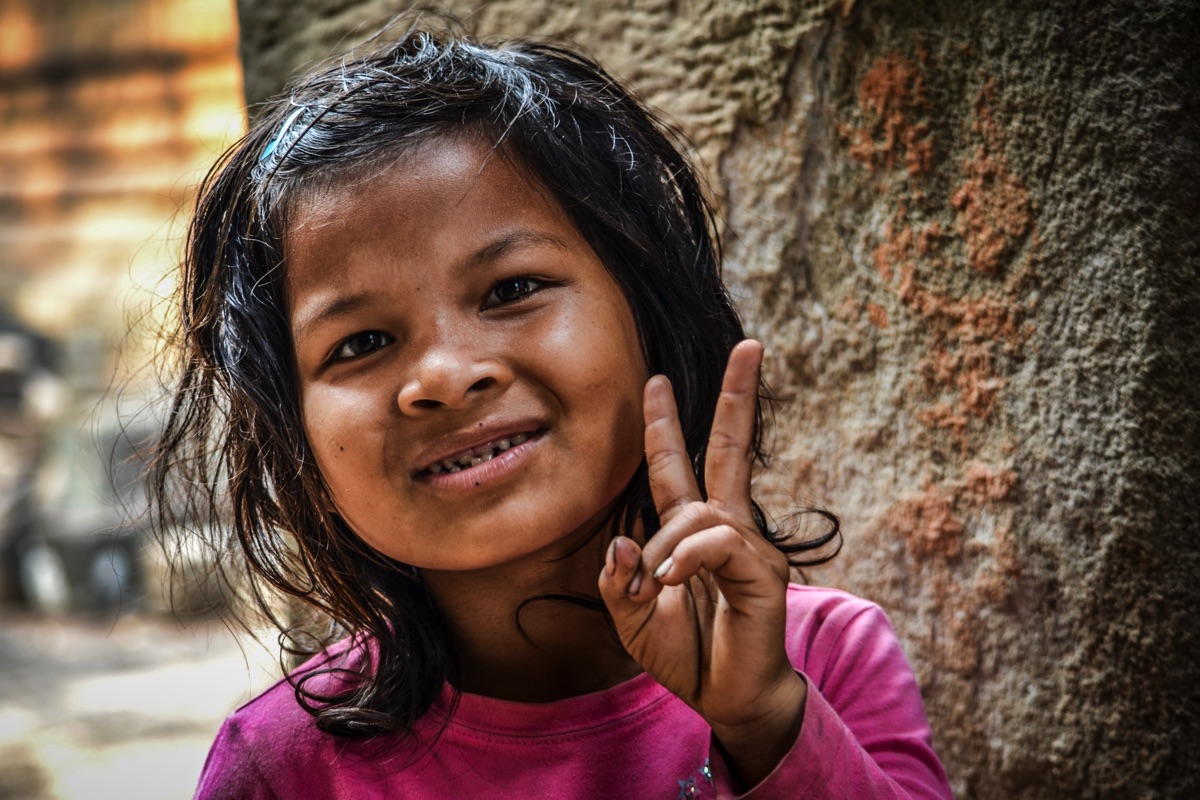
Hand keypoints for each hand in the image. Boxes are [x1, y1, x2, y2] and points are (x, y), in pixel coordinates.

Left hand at [598, 340, 806, 787]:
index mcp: (691, 531)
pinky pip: (717, 541)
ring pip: (697, 512)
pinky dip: (687, 558)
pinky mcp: (760, 572)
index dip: (665, 425)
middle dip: (737, 396)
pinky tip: (675, 581)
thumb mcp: (631, 618)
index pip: (677, 466)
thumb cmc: (686, 654)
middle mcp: (724, 527)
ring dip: (665, 548)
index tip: (654, 380)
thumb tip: (618, 542)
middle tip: (750, 346)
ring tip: (660, 587)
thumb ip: (617, 580)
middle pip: (731, 449)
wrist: (727, 697)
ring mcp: (747, 546)